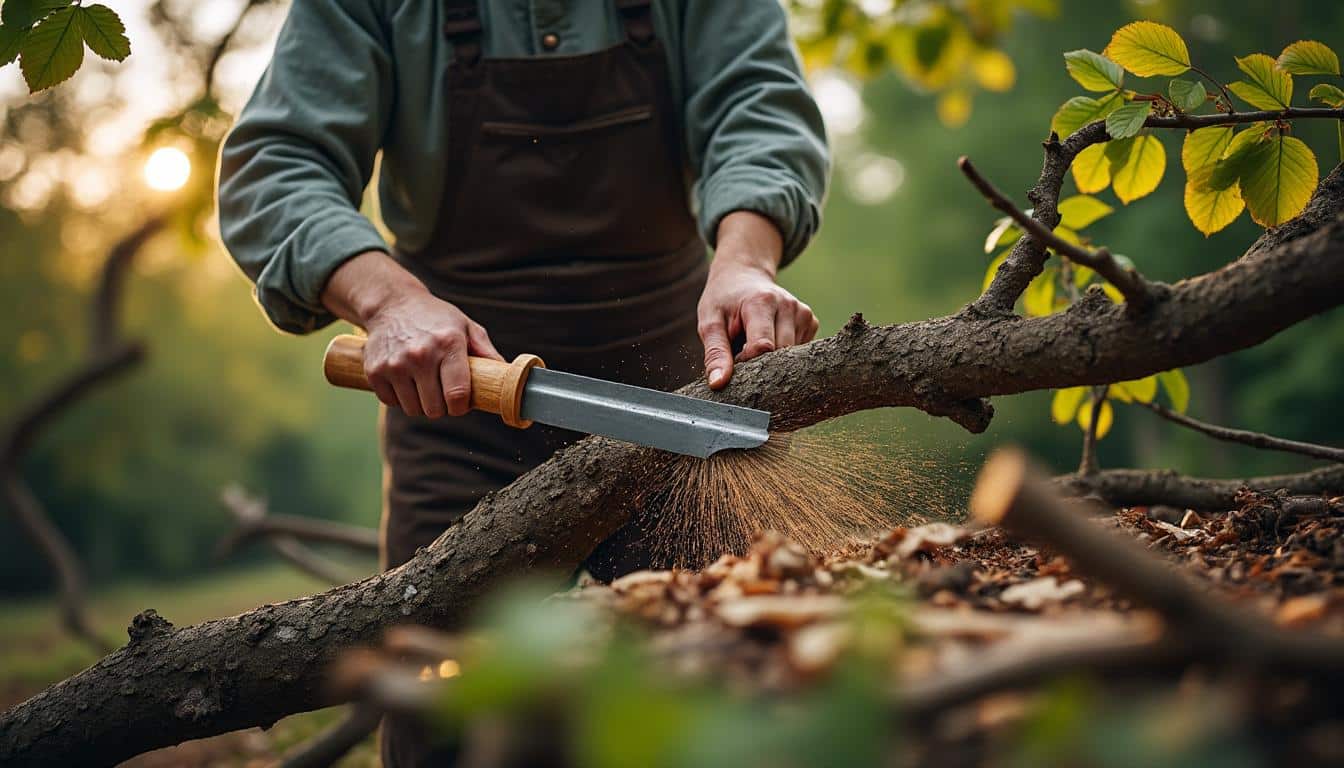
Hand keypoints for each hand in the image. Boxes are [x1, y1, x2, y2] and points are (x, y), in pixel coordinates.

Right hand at [321, 251, 502, 417]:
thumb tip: (510, 377)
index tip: (462, 402)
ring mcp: (395, 364)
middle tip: (443, 392)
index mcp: (448, 344)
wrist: (392, 303)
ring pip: (413, 409)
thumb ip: (487, 352)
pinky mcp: (375, 370)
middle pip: (435, 409)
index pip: (457, 394)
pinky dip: (400, 398)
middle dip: (442, 406)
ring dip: (421, 404)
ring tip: (424, 385)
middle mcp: (420, 355)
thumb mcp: (465, 326)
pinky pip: (392, 402)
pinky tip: (406, 381)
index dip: (462, 406)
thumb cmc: (435, 318)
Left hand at [698, 211, 818, 389]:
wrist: (743, 276)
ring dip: (771, 358)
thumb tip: (719, 384)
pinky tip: (770, 339)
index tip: (735, 357)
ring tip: (754, 341)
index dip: (747, 362)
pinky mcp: (810, 321)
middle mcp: (789, 305)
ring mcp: (803, 313)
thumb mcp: (709, 323)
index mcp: (762, 302)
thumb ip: (715, 353)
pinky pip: (798, 352)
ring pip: (791, 357)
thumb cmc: (723, 301)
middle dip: (761, 363)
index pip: (763, 347)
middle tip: (742, 350)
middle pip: (780, 355)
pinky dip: (782, 353)